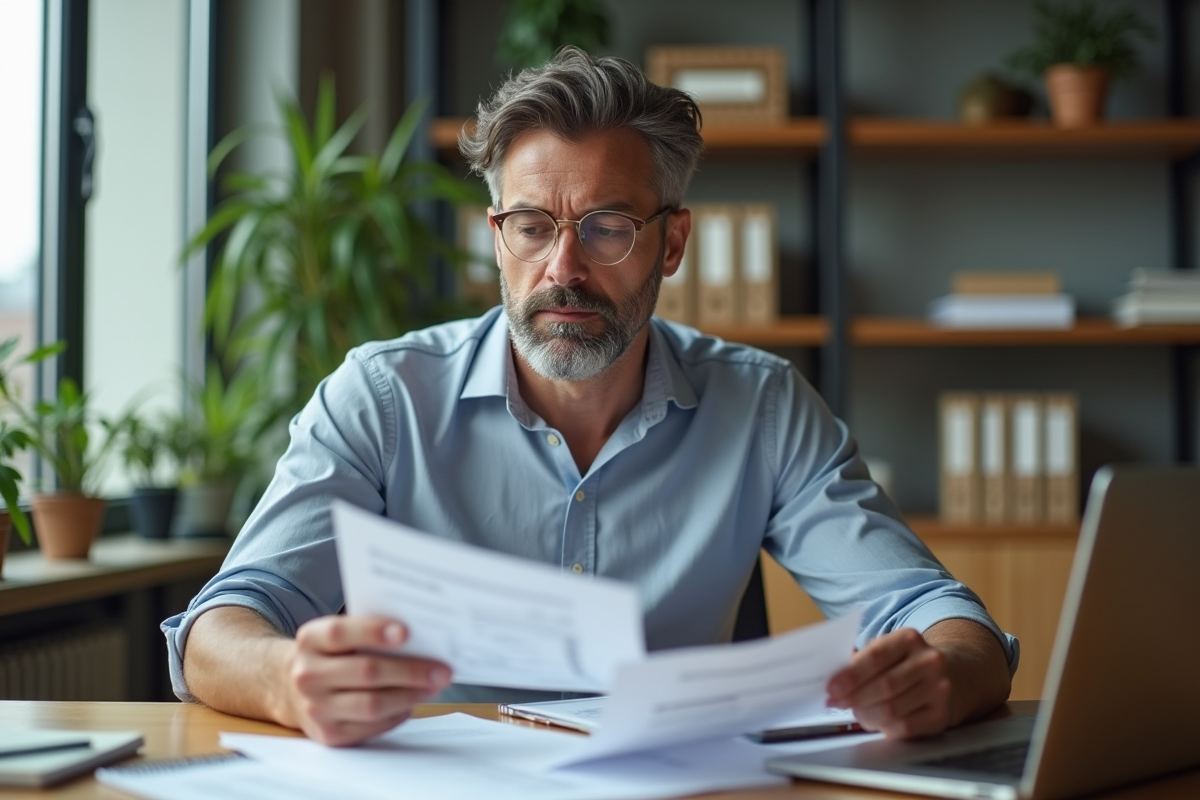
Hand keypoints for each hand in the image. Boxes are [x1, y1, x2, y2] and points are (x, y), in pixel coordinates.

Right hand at [280, 615, 452, 745]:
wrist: (292, 689)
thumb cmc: (331, 655)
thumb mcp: (338, 636)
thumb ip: (368, 632)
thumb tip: (421, 636)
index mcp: (310, 640)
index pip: (340, 633)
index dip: (373, 631)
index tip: (406, 632)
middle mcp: (308, 675)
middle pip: (366, 672)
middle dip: (410, 670)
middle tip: (441, 669)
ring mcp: (316, 708)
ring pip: (372, 704)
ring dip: (410, 695)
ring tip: (433, 686)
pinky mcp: (329, 735)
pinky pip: (372, 726)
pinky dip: (398, 713)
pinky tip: (411, 701)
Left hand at [825, 627, 951, 739]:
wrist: (952, 675)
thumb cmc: (905, 663)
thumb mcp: (887, 650)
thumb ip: (860, 660)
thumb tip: (831, 678)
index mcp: (909, 639)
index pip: (876, 657)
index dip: (851, 675)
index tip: (831, 687)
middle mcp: (929, 662)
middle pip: (884, 686)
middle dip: (854, 697)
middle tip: (836, 702)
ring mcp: (939, 689)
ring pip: (892, 710)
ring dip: (866, 715)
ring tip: (856, 712)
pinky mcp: (941, 715)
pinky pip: (904, 727)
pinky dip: (883, 727)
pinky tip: (876, 722)